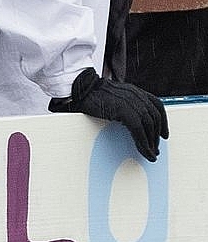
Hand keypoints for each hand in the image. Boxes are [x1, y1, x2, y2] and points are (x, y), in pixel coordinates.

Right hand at [49, 67, 168, 160]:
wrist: (78, 88)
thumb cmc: (91, 93)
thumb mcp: (114, 96)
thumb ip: (125, 104)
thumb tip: (132, 120)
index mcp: (134, 90)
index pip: (157, 105)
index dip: (163, 121)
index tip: (163, 134)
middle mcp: (136, 94)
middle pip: (155, 117)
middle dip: (156, 136)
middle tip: (155, 148)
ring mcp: (131, 101)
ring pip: (149, 125)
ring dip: (151, 142)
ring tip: (150, 153)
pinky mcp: (124, 110)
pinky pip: (139, 130)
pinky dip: (143, 143)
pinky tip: (144, 151)